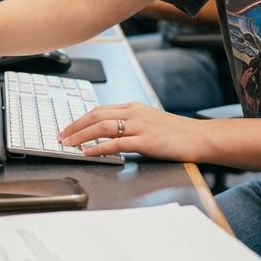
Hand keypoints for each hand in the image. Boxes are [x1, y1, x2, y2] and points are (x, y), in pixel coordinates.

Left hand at [57, 102, 205, 161]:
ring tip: (68, 144)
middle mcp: (134, 113)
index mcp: (133, 107)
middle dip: (75, 126)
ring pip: (102, 127)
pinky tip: (88, 152)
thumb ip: (130, 124)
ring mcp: (140, 126)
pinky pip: (116, 143)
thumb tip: (109, 133)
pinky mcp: (146, 141)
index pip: (99, 110)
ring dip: (81, 136)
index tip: (68, 128)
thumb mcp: (149, 121)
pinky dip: (98, 147)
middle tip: (61, 136)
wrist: (199, 137)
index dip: (80, 119)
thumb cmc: (176, 132)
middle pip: (96, 115)